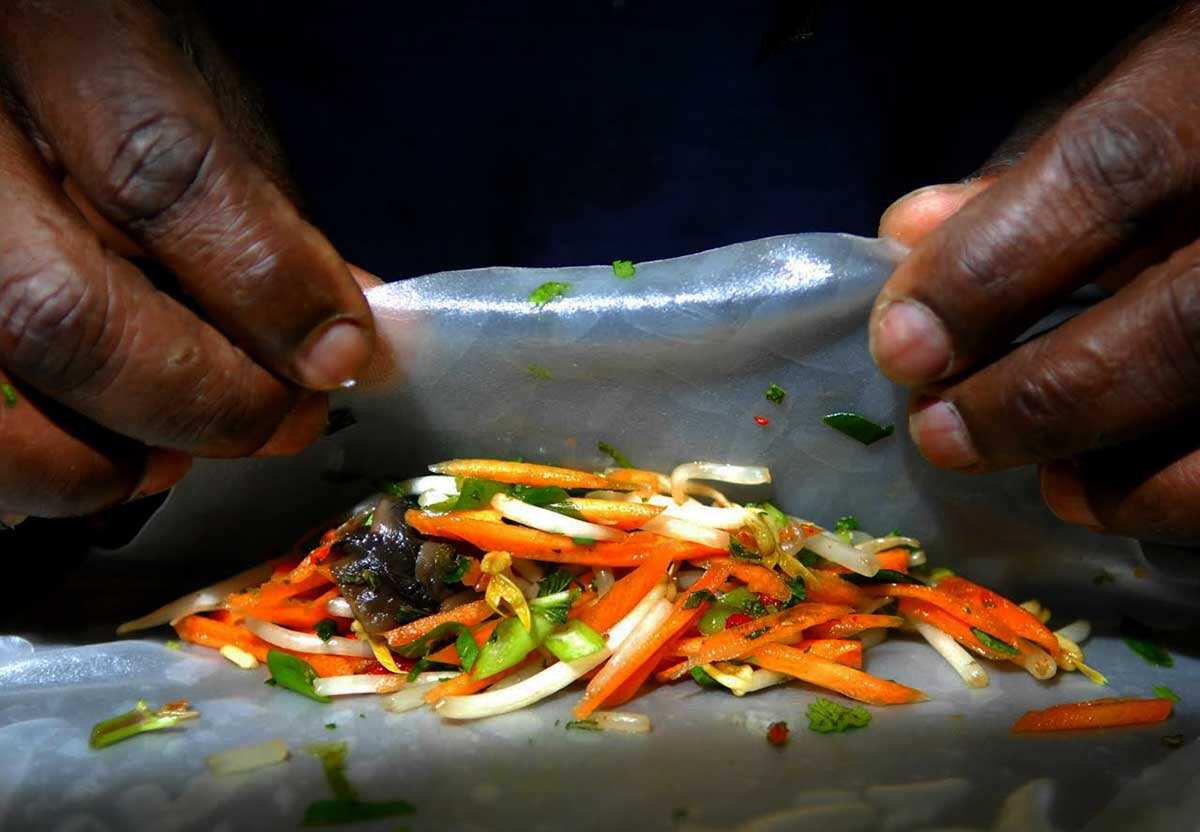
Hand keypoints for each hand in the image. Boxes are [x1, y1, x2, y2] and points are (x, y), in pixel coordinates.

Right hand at [0, 1, 374, 517]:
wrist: (3, 48)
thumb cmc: (94, 57)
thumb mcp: (191, 89)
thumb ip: (262, 207)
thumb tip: (342, 336)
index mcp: (56, 40)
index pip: (162, 173)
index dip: (267, 285)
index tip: (341, 355)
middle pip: (59, 316)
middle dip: (204, 400)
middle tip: (287, 421)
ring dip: (107, 461)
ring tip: (182, 452)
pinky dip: (41, 472)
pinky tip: (99, 453)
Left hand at [872, 2, 1199, 543]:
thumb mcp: (1129, 93)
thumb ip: (1028, 173)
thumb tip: (908, 236)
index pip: (1114, 173)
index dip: (994, 269)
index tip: (902, 347)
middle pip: (1187, 320)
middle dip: (1044, 396)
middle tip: (942, 435)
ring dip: (1127, 474)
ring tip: (1047, 482)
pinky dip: (1181, 495)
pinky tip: (1115, 496)